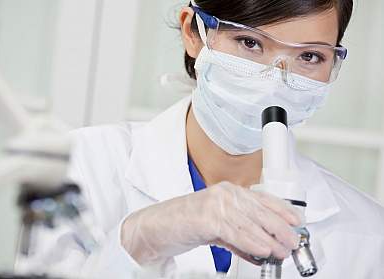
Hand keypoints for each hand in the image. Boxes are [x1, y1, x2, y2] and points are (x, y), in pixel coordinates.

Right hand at [121, 181, 300, 265]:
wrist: (157, 226)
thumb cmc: (186, 224)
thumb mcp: (219, 228)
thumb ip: (240, 235)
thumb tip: (263, 248)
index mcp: (229, 191)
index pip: (262, 198)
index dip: (282, 210)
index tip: (296, 221)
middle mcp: (224, 193)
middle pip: (260, 211)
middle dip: (281, 228)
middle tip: (293, 242)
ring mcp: (215, 203)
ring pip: (250, 223)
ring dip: (270, 239)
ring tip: (282, 251)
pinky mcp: (206, 217)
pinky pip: (235, 232)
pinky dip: (251, 242)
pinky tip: (263, 250)